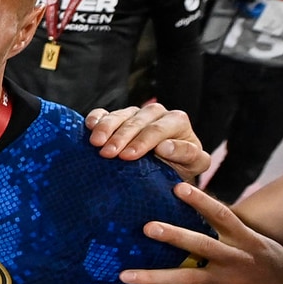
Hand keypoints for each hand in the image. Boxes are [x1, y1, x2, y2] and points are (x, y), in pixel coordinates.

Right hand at [83, 103, 209, 181]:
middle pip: (137, 121)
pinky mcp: (119, 116)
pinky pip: (105, 112)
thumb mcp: (193, 164)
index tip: (128, 156)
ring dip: (106, 129)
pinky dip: (97, 118)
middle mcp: (157, 113)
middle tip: (108, 153)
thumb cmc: (181, 167)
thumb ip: (187, 154)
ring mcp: (136, 113)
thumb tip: (164, 147)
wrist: (165, 170)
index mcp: (177, 121)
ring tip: (96, 143)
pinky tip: (89, 126)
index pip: (158, 129)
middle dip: (121, 137)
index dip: (142, 142)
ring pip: (121, 115)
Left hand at [120, 181, 282, 283]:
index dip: (200, 201)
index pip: (221, 215)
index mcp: (246, 240)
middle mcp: (236, 259)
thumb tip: (208, 212)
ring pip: (185, 279)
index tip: (178, 187)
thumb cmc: (277, 271)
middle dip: (173, 236)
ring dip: (152, 277)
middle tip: (146, 227)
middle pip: (200, 245)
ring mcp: (229, 283)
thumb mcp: (261, 245)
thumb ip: (234, 232)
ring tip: (124, 274)